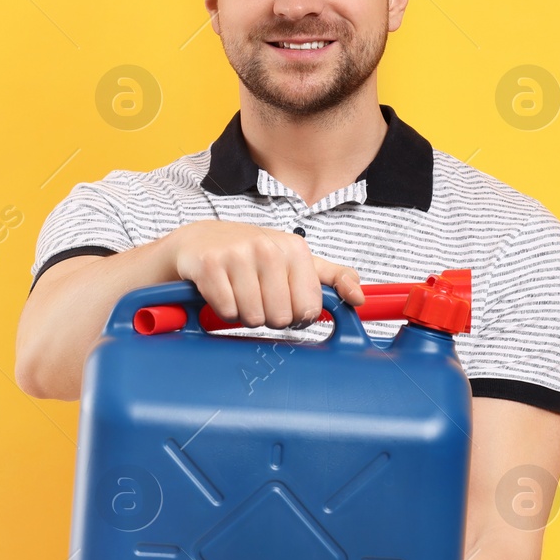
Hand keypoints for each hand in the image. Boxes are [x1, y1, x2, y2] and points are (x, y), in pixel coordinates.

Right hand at [163, 220, 363, 328]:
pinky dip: (222, 310)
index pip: (308, 310)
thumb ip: (332, 278)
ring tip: (238, 292)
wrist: (198, 241)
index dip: (293, 315)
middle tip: (256, 296)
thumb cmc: (251, 255)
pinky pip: (227, 312)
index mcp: (295, 249)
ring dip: (244, 314)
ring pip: (253, 318)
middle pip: (280, 318)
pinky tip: (220, 291)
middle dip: (267, 316)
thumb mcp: (295, 260)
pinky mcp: (209, 265)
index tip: (281, 300)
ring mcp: (237, 255)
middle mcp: (268, 248)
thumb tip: (360, 298)